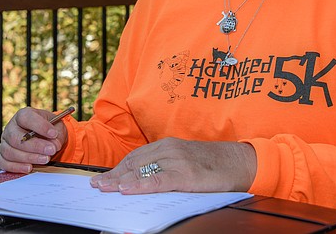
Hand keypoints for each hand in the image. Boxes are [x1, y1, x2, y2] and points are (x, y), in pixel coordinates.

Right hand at [0, 107, 67, 172]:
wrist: (45, 138)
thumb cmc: (49, 130)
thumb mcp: (56, 127)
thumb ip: (57, 135)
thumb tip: (54, 145)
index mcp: (22, 115)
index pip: (25, 117)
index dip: (39, 126)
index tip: (53, 133)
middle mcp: (11, 128)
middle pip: (15, 137)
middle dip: (35, 146)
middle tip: (51, 150)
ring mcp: (5, 143)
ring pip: (10, 152)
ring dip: (29, 157)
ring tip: (45, 159)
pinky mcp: (3, 157)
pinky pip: (5, 164)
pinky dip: (17, 167)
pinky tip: (30, 168)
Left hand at [89, 137, 255, 193]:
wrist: (239, 161)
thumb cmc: (212, 164)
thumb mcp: (185, 160)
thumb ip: (165, 166)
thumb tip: (142, 181)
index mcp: (167, 145)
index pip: (135, 157)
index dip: (117, 169)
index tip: (102, 178)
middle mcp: (169, 149)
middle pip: (134, 163)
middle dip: (113, 176)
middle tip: (96, 186)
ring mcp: (177, 161)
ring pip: (142, 171)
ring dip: (120, 180)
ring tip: (104, 188)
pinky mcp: (186, 175)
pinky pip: (158, 181)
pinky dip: (140, 185)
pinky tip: (127, 189)